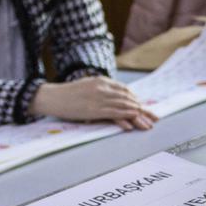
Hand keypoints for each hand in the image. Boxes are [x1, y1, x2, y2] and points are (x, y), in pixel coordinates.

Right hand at [28, 76, 158, 130]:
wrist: (51, 96)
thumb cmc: (68, 94)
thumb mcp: (88, 86)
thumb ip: (102, 90)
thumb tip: (116, 98)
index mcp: (102, 81)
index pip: (125, 90)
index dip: (137, 100)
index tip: (146, 108)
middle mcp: (103, 88)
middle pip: (128, 99)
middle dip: (143, 110)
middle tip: (154, 118)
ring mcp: (98, 98)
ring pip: (123, 107)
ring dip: (138, 117)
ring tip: (148, 124)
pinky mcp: (92, 109)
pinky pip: (112, 113)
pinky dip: (124, 118)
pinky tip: (131, 123)